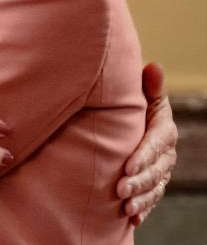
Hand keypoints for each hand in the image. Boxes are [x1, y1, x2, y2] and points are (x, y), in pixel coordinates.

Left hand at [116, 62, 177, 224]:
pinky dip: (143, 209)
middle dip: (139, 181)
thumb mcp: (140, 93)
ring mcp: (161, 170)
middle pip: (156, 170)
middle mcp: (166, 152)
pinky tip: (132, 219)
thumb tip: (154, 66)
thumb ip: (148, 85)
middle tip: (120, 189)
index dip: (144, 156)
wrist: (127, 119)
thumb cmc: (132, 102)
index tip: (127, 166)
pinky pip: (152, 198)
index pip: (157, 144)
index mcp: (163, 128)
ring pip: (155, 187)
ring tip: (126, 207)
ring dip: (141, 198)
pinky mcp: (152, 182)